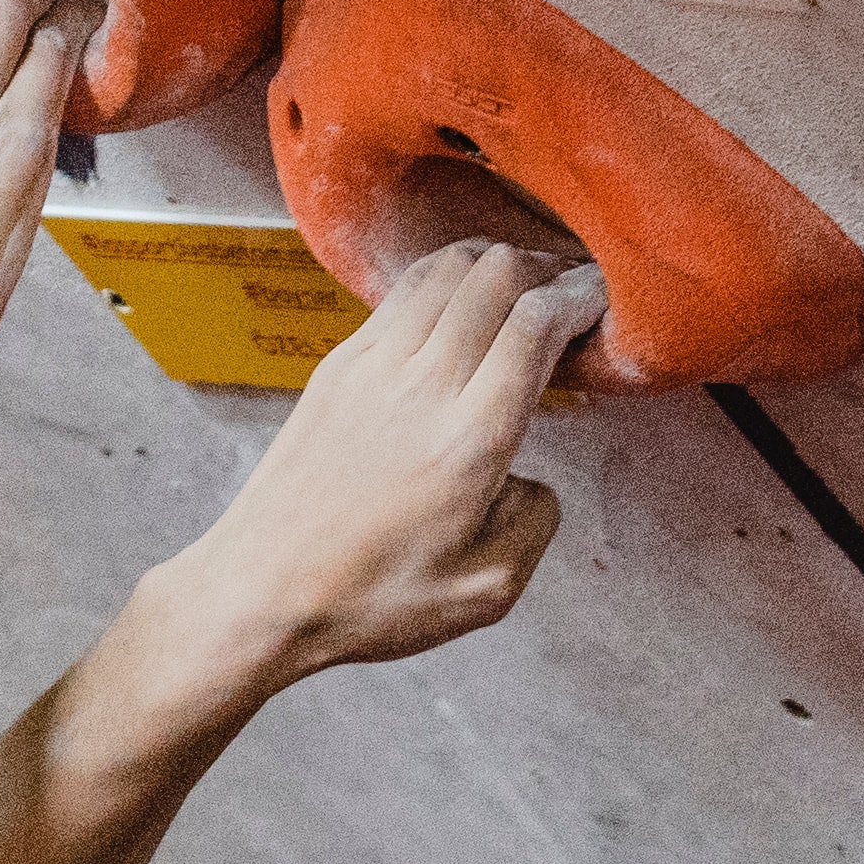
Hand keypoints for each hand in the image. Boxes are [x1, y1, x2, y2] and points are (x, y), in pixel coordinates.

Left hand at [168, 240, 591, 683]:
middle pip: (497, 273)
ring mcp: (373, 366)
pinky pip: (402, 292)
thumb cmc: (372, 598)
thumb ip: (535, 520)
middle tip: (568, 292)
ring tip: (519, 288)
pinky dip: (444, 280)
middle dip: (547, 269)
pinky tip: (456, 307)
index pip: (537, 321)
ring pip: (447, 267)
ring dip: (494, 264)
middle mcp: (423, 385)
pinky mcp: (338, 366)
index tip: (601, 304)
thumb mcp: (488, 589)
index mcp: (471, 438)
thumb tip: (529, 478)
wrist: (261, 590)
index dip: (581, 297)